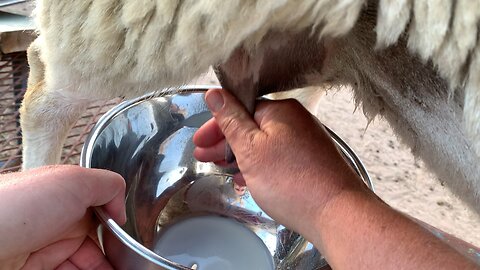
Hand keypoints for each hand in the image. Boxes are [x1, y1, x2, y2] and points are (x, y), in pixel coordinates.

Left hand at [0, 165, 125, 269]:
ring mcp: (43, 256)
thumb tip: (122, 209)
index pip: (101, 222)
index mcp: (66, 202)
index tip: (132, 252)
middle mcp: (55, 229)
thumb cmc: (17, 206)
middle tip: (129, 269)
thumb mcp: (74, 180)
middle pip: (94, 251)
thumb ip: (108, 186)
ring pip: (82, 266)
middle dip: (112, 262)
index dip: (118, 237)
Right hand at [193, 89, 370, 237]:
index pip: (240, 108)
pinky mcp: (312, 161)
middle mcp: (296, 121)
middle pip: (252, 125)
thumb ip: (231, 120)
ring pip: (264, 143)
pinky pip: (279, 157)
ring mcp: (306, 141)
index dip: (217, 126)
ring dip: (241, 155)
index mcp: (281, 110)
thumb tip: (215, 93)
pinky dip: (261, 166)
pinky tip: (250, 179)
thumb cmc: (293, 182)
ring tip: (224, 170)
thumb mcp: (250, 149)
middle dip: (226, 142)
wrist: (336, 213)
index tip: (201, 141)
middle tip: (205, 157)